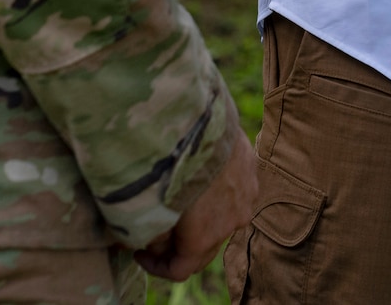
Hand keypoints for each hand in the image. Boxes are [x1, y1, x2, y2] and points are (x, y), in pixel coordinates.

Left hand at [136, 124, 258, 280]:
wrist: (197, 120)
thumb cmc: (167, 167)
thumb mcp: (147, 210)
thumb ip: (150, 235)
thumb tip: (148, 242)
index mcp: (205, 237)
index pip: (182, 270)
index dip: (156, 266)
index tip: (139, 253)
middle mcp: (232, 221)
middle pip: (205, 246)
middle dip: (180, 244)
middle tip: (155, 231)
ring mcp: (247, 193)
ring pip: (223, 216)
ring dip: (202, 216)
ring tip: (179, 198)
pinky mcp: (251, 166)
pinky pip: (234, 189)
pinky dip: (216, 190)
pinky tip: (199, 172)